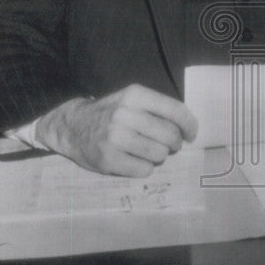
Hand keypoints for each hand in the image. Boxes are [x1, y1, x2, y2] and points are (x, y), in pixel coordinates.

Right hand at [34, 84, 197, 175]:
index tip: (191, 134)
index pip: (175, 110)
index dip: (189, 125)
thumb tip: (188, 127)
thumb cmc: (110, 113)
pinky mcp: (109, 159)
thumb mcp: (130, 99)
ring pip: (159, 154)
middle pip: (170, 135)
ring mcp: (115, 138)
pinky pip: (145, 169)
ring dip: (159, 156)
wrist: (72, 126)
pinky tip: (134, 160)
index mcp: (134, 95)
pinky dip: (144, 168)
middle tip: (169, 145)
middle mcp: (124, 114)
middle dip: (175, 143)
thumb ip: (157, 108)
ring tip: (147, 151)